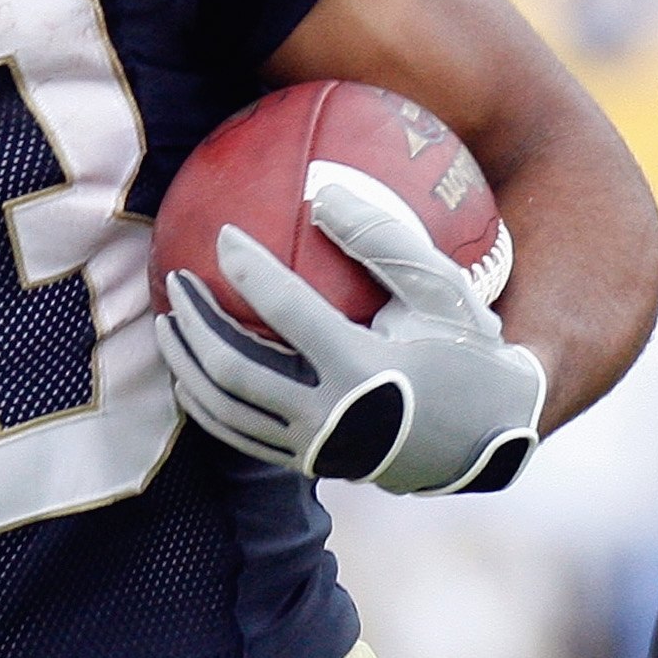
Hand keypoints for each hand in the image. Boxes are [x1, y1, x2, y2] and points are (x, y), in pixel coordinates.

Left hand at [155, 172, 543, 494]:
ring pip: (227, 410)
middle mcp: (334, 417)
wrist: (489, 434)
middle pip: (235, 369)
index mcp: (365, 368)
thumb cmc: (466, 348)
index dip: (247, 269)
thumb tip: (322, 193)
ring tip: (169, 324)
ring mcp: (317, 447)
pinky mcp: (310, 465)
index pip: (286, 312)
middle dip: (195, 323)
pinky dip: (209, 404)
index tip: (222, 235)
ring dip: (188, 366)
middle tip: (176, 281)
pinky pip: (241, 436)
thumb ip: (382, 241)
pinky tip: (193, 372)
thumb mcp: (440, 289)